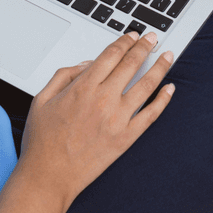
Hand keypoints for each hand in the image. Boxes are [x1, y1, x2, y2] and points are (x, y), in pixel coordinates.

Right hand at [15, 31, 175, 212]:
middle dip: (145, 47)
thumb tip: (88, 63)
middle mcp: (103, 99)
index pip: (111, 55)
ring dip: (160, 67)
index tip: (133, 36)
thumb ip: (64, 75)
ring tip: (168, 56)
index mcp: (83, 88)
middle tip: (153, 38)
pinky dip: (163, 100)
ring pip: (146, 85)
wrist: (48, 177)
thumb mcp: (42, 99)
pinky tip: (170, 89)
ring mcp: (118, 119)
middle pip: (131, 64)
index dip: (125, 41)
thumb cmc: (42, 141)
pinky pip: (151, 115)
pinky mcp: (126, 138)